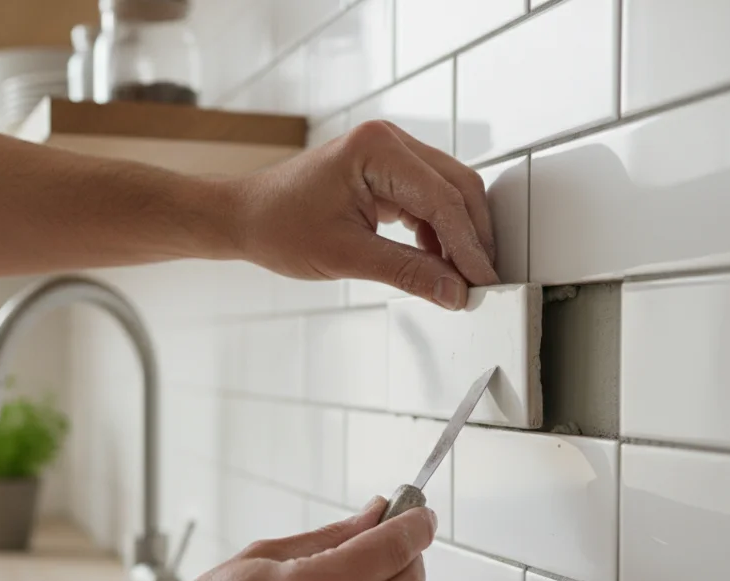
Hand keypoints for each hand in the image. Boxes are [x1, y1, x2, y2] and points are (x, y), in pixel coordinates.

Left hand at [227, 120, 500, 309]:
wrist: (245, 217)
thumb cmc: (278, 226)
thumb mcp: (346, 256)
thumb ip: (407, 272)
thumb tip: (454, 292)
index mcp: (377, 148)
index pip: (442, 199)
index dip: (469, 246)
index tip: (484, 281)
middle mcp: (389, 140)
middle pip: (456, 187)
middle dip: (472, 237)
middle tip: (483, 281)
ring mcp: (389, 153)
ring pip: (448, 192)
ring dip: (458, 235)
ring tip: (463, 277)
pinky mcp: (387, 170)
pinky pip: (428, 198)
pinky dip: (438, 231)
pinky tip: (439, 262)